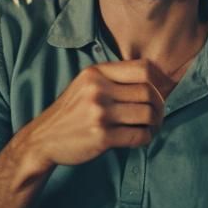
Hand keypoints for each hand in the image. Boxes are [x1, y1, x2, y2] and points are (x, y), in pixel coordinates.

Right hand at [19, 60, 165, 174]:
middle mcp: (99, 90)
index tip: (164, 89)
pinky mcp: (101, 137)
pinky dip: (146, 137)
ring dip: (156, 122)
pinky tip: (143, 137)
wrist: (42, 139)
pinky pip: (138, 135)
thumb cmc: (72, 110)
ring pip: (146, 114)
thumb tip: (155, 79)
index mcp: (97, 73)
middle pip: (148, 92)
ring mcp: (99, 114)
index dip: (160, 79)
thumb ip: (114, 77)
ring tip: (153, 126)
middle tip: (159, 113)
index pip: (143, 68)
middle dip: (160, 105)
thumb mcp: (87, 83)